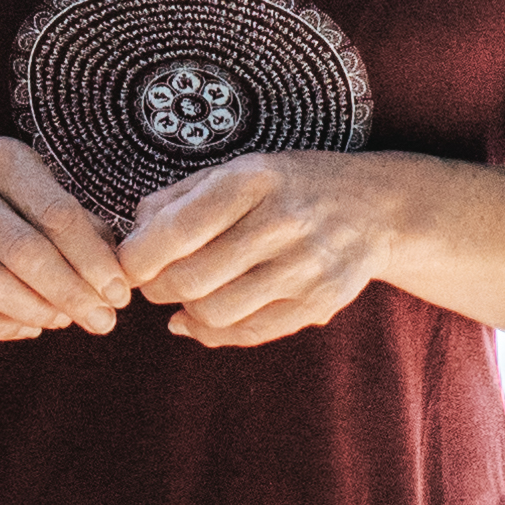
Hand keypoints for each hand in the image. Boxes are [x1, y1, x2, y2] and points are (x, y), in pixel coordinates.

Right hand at [0, 141, 135, 339]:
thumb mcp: (26, 184)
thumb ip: (73, 220)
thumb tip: (121, 268)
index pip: (57, 213)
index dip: (95, 260)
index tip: (120, 292)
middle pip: (25, 252)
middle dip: (73, 294)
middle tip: (104, 321)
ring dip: (39, 313)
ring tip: (65, 321)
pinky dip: (2, 327)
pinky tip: (29, 327)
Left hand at [123, 152, 413, 348]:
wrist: (375, 207)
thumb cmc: (286, 186)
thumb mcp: (234, 170)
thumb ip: (176, 200)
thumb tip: (132, 238)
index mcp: (252, 180)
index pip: (176, 231)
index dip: (137, 257)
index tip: (129, 262)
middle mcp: (282, 223)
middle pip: (191, 279)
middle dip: (156, 288)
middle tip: (154, 281)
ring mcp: (306, 267)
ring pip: (216, 312)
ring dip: (185, 311)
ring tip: (183, 295)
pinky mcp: (321, 303)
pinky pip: (251, 333)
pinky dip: (212, 333)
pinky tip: (198, 320)